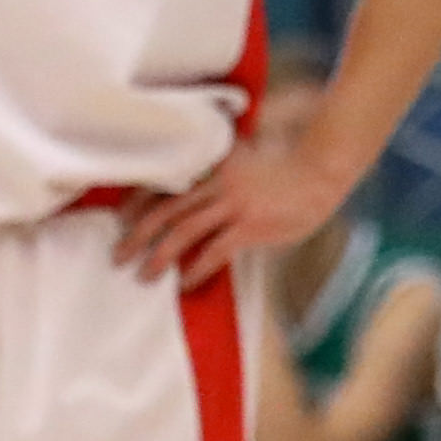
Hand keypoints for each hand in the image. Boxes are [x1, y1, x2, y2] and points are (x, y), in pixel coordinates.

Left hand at [113, 139, 341, 284]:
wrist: (321, 168)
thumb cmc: (288, 163)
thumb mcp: (246, 156)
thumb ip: (220, 168)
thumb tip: (198, 185)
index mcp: (211, 163)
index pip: (164, 181)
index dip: (137, 201)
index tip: (121, 217)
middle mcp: (215, 181)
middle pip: (164, 209)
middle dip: (137, 234)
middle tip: (118, 254)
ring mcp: (232, 203)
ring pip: (182, 231)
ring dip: (158, 256)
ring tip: (144, 275)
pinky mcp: (249, 225)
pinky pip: (214, 252)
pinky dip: (196, 270)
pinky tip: (185, 284)